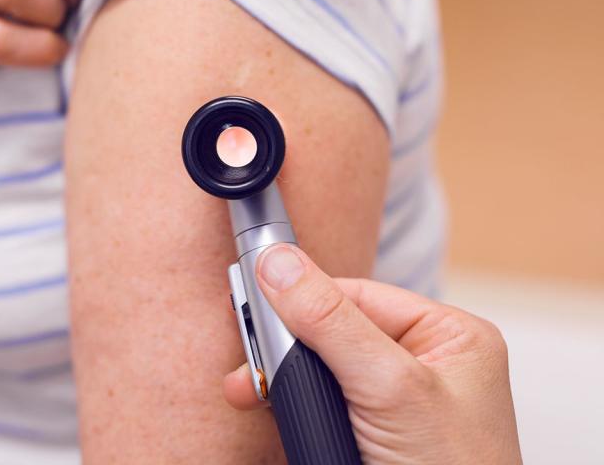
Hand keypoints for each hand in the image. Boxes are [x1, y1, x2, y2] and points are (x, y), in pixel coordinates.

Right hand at [224, 244, 521, 464]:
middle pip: (330, 328)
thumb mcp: (390, 388)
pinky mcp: (367, 433)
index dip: (302, 297)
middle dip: (284, 346)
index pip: (356, 293)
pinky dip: (289, 406)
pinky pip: (317, 402)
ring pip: (317, 368)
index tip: (252, 297)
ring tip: (248, 390)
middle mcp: (423, 363)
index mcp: (447, 336)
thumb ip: (331, 321)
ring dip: (279, 379)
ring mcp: (394, 402)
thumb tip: (279, 263)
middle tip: (248, 362)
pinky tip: (269, 408)